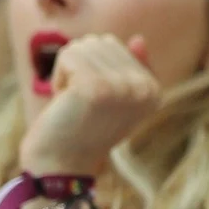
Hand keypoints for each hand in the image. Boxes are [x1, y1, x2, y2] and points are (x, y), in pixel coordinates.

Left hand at [19, 34, 161, 176]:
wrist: (56, 170)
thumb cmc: (78, 135)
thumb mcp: (112, 102)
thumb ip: (129, 71)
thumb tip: (138, 39)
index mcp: (153, 92)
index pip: (120, 48)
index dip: (95, 74)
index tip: (94, 108)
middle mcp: (143, 89)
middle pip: (103, 43)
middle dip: (81, 72)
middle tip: (78, 108)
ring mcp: (121, 86)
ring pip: (85, 46)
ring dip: (68, 75)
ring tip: (71, 106)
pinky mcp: (94, 86)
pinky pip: (68, 54)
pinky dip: (57, 78)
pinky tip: (61, 103)